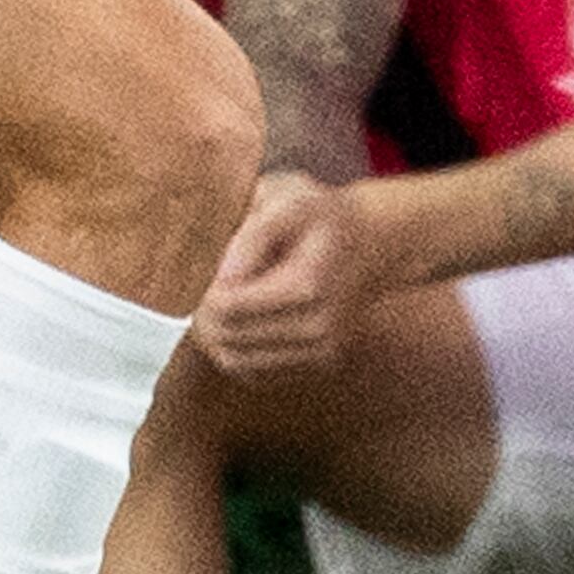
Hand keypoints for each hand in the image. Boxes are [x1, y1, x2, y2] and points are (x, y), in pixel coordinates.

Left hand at [191, 167, 369, 381]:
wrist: (373, 242)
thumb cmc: (321, 216)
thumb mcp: (288, 199)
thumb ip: (251, 236)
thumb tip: (220, 280)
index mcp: (308, 285)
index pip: (228, 309)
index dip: (202, 293)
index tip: (200, 273)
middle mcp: (319, 328)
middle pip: (229, 340)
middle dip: (203, 317)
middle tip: (200, 290)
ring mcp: (322, 351)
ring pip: (238, 364)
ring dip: (216, 338)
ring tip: (217, 305)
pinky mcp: (319, 364)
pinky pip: (258, 374)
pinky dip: (237, 352)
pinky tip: (239, 323)